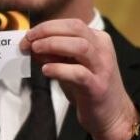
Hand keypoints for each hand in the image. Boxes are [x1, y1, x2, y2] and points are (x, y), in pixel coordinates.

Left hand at [20, 19, 139, 139]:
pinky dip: (60, 69)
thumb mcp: (70, 66)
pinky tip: (46, 70)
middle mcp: (102, 50)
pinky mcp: (97, 87)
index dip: (47, 27)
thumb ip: (54, 55)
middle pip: (76, 28)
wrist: (111, 115)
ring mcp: (102, 68)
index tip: (28, 36)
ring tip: (35, 50)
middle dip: (48, 31)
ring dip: (53, 45)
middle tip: (28, 41)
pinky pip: (79, 73)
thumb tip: (32, 46)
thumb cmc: (87, 89)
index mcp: (98, 41)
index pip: (71, 24)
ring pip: (80, 47)